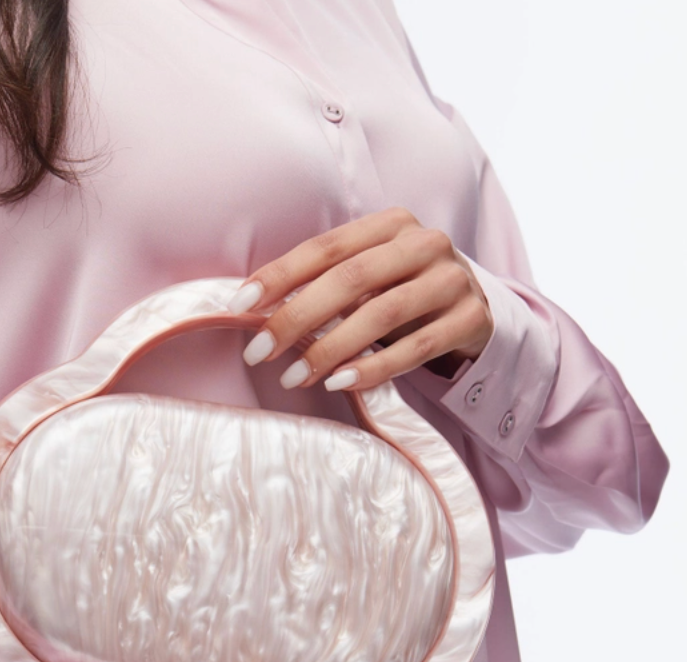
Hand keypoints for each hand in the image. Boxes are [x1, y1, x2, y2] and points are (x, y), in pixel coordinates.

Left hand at [228, 207, 492, 390]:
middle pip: (349, 280)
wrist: (475, 313)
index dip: (279, 276)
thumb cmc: (401, 294)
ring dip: (329, 349)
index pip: (325, 248)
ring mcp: (452, 280)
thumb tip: (254, 311)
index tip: (238, 306)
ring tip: (291, 377)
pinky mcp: (471, 319)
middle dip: (296, 318)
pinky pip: (416, 348)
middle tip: (258, 352)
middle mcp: (424, 243)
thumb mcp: (368, 278)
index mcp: (390, 224)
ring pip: (381, 314)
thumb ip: (323, 283)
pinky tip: (339, 383)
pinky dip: (373, 368)